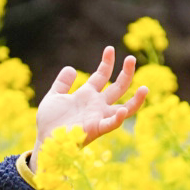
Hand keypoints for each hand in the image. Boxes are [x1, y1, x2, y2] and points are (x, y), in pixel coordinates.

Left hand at [31, 46, 146, 168]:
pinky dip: (117, 119)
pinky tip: (122, 111)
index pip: (102, 75)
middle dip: (126, 73)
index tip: (110, 49)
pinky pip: (110, 125)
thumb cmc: (49, 121)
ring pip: (124, 108)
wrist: (44, 140)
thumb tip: (71, 68)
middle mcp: (96, 105)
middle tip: (131, 59)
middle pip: (118, 87)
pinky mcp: (95, 129)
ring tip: (145, 88)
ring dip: (136, 99)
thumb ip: (62, 83)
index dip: (107, 62)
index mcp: (87, 95)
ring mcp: (98, 117)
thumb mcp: (54, 96)